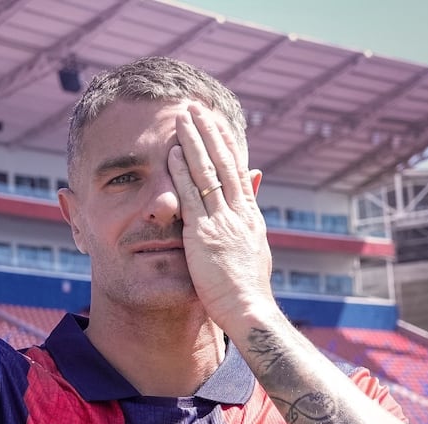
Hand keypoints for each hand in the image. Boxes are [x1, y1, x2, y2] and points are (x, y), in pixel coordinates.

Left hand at [167, 104, 275, 336]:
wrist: (250, 311)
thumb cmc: (249, 293)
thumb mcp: (253, 254)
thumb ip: (248, 227)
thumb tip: (251, 204)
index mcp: (250, 218)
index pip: (238, 172)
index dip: (227, 145)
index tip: (216, 123)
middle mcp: (239, 214)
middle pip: (224, 163)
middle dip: (210, 133)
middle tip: (196, 107)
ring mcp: (222, 222)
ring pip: (208, 173)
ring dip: (194, 142)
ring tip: (182, 117)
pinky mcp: (204, 236)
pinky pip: (192, 197)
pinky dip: (183, 173)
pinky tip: (174, 153)